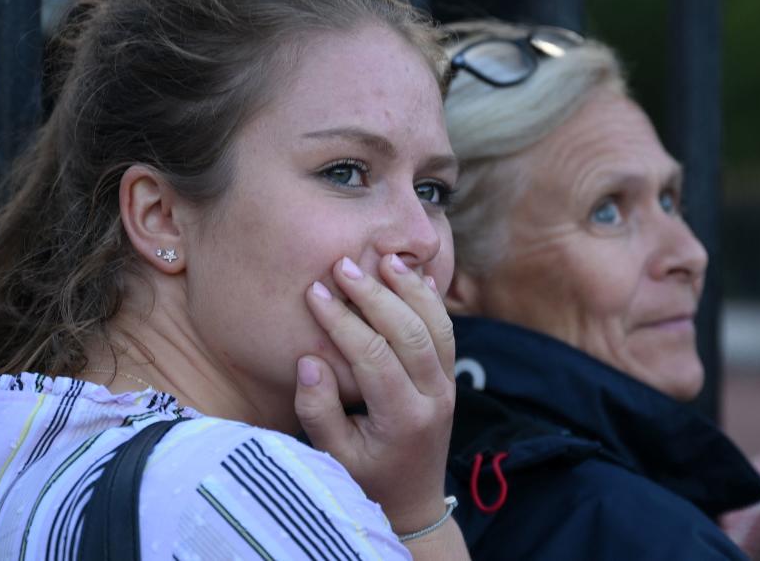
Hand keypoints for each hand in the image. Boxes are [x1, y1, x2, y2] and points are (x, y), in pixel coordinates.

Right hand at [294, 254, 455, 534]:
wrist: (414, 501)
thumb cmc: (366, 480)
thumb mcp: (334, 458)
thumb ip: (318, 412)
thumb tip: (309, 359)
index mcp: (404, 419)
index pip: (374, 356)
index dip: (343, 321)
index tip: (314, 293)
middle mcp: (434, 398)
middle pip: (410, 332)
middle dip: (375, 295)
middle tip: (343, 265)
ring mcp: (448, 386)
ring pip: (437, 325)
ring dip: (410, 289)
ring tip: (384, 258)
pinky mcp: (450, 377)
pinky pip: (447, 331)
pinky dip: (432, 300)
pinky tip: (416, 274)